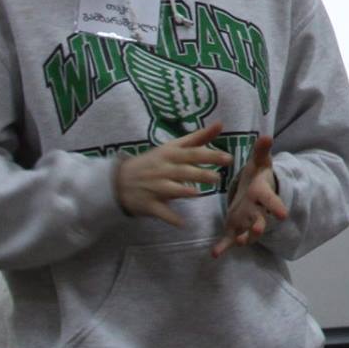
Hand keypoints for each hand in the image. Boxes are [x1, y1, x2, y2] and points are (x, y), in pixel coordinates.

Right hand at [115, 122, 231, 225]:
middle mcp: (163, 169)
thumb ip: (198, 137)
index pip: (193, 153)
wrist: (120, 180)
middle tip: (217, 178)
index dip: (210, 155)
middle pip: (183, 171)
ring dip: (184, 191)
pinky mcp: (149, 204)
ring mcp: (155, 187)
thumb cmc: (155, 161)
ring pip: (170, 189)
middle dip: (199, 174)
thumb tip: (220, 124)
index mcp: (171, 154)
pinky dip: (170, 217)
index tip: (228, 158)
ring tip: (198, 193)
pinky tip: (182, 223)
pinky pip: (160, 211)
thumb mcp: (173, 147)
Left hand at [212, 134, 288, 257]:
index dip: (276, 206)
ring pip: (247, 232)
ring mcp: (245, 221)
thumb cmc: (258, 176)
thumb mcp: (260, 162)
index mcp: (261, 194)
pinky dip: (223, 247)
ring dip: (244, 238)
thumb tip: (267, 136)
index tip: (283, 214)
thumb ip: (261, 151)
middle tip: (258, 230)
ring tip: (241, 242)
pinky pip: (229, 239)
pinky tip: (215, 254)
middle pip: (260, 220)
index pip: (270, 200)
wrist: (255, 193)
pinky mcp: (235, 228)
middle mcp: (256, 210)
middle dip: (259, 225)